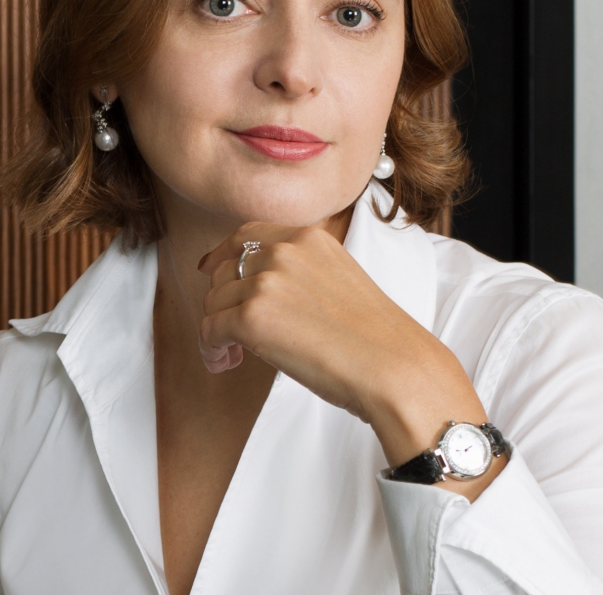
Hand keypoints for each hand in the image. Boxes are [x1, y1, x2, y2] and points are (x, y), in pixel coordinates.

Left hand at [197, 222, 490, 471]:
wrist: (393, 366)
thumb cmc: (374, 338)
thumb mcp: (338, 279)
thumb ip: (300, 272)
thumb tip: (259, 289)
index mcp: (308, 238)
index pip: (247, 235)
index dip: (221, 254)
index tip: (209, 269)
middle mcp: (284, 251)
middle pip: (225, 271)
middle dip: (222, 302)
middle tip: (232, 335)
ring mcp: (266, 282)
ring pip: (213, 302)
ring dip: (216, 331)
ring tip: (232, 355)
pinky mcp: (252, 316)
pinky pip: (209, 330)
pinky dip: (211, 350)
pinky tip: (225, 363)